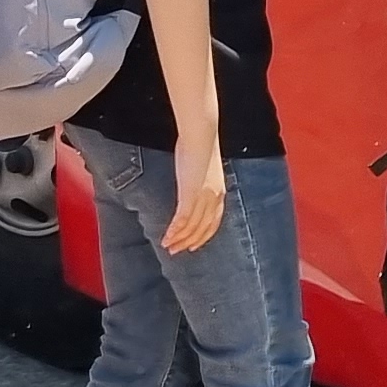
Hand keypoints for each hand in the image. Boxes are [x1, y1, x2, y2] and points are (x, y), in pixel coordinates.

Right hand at [164, 133, 227, 253]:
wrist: (201, 134)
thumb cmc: (199, 144)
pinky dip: (175, 230)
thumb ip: (199, 179)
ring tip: (168, 247)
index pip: (213, 222)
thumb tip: (191, 182)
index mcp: (219, 192)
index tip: (194, 245)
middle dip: (189, 242)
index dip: (203, 236)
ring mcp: (203, 197)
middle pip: (202, 229)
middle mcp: (214, 198)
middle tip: (176, 252)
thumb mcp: (203, 167)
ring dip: (179, 239)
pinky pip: (183, 219)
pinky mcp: (191, 194)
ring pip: (191, 227)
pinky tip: (167, 237)